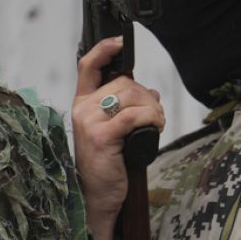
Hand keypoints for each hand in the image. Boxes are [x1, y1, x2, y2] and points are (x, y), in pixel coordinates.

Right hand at [72, 36, 165, 239]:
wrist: (99, 195)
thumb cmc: (110, 165)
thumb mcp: (117, 132)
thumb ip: (128, 109)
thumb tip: (152, 91)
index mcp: (84, 105)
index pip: (88, 67)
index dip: (104, 51)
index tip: (121, 44)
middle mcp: (83, 109)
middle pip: (124, 84)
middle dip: (148, 96)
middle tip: (157, 114)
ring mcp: (89, 121)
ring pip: (131, 97)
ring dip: (154, 108)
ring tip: (157, 123)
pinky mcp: (101, 136)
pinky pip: (134, 116)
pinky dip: (151, 118)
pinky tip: (156, 126)